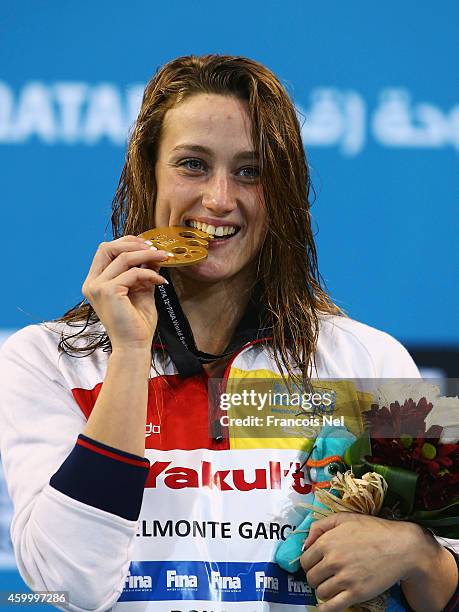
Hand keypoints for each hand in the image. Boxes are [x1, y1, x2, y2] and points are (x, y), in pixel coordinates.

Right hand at [82, 235, 171, 350]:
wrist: (135, 345)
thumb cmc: (137, 323)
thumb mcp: (141, 289)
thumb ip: (143, 271)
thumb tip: (154, 253)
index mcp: (95, 282)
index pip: (105, 250)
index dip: (126, 243)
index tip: (148, 245)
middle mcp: (92, 283)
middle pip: (107, 247)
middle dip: (133, 243)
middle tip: (155, 248)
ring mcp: (98, 287)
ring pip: (123, 257)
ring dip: (147, 255)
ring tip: (164, 258)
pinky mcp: (109, 291)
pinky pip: (133, 273)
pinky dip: (150, 274)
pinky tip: (161, 281)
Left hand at [300, 513, 419, 610]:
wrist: (402, 547)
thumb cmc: (374, 530)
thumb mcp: (344, 519)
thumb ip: (320, 526)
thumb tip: (305, 543)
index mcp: (327, 541)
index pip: (305, 560)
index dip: (309, 563)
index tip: (315, 564)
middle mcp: (333, 560)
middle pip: (311, 577)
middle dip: (316, 576)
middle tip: (324, 575)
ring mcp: (345, 578)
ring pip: (320, 592)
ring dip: (323, 590)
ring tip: (331, 585)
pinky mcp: (356, 593)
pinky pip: (332, 607)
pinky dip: (325, 609)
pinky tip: (324, 607)